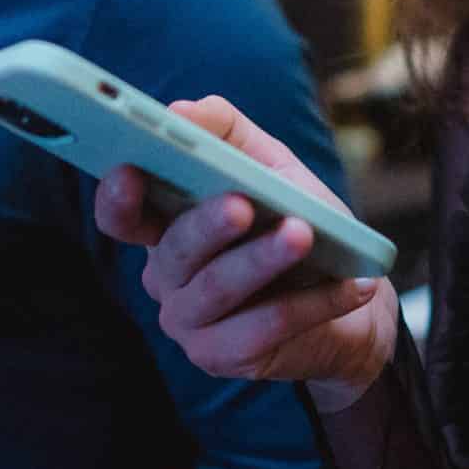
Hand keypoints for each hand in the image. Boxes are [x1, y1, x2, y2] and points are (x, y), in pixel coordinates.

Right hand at [90, 95, 398, 404]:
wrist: (351, 293)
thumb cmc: (299, 219)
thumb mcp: (270, 165)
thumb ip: (225, 132)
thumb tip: (180, 111)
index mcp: (166, 224)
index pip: (122, 213)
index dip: (117, 196)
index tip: (130, 171)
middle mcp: (166, 275)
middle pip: (174, 250)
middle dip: (209, 225)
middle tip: (243, 204)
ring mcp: (190, 321)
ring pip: (217, 290)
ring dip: (262, 261)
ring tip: (303, 235)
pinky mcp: (223, 357)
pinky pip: (261, 328)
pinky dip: (308, 304)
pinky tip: (346, 286)